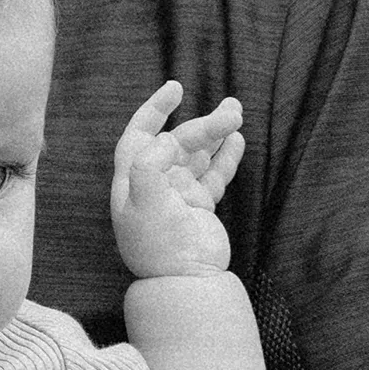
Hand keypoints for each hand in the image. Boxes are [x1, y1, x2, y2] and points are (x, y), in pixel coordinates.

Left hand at [110, 81, 244, 278]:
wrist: (184, 281)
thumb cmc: (158, 245)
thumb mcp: (145, 203)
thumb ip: (149, 166)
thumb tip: (168, 138)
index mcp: (131, 181)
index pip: (138, 136)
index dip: (153, 110)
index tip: (176, 88)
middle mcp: (153, 185)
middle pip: (177, 143)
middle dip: (203, 125)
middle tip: (232, 111)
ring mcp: (178, 195)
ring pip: (198, 155)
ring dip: (216, 135)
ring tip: (237, 115)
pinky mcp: (199, 206)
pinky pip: (213, 174)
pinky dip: (224, 157)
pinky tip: (236, 141)